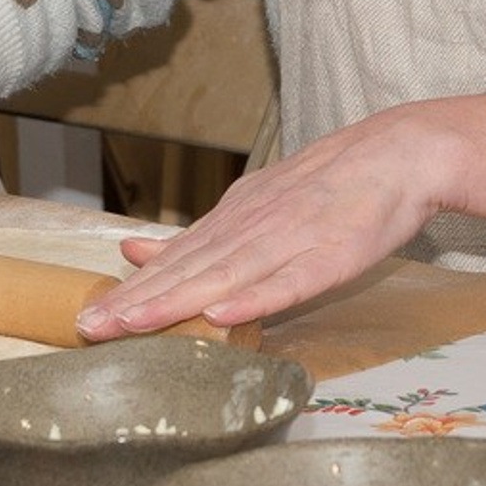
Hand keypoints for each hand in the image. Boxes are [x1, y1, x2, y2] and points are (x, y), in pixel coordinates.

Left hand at [77, 94, 485, 336]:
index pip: (174, 261)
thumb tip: (131, 253)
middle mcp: (253, 227)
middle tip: (88, 331)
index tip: (85, 320)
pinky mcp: (331, 256)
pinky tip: (223, 316)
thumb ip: (198, 236)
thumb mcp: (253, 202)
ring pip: (225, 277)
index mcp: (234, 218)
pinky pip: (289, 281)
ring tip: (133, 327)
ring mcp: (291, 240)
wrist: (400, 154)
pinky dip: (256, 299)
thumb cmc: (329, 186)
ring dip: (176, 302)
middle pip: (188, 271)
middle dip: (137, 304)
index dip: (130, 293)